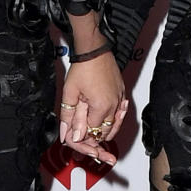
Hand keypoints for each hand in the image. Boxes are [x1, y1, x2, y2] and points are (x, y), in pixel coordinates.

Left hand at [58, 50, 127, 165]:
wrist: (94, 50)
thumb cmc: (83, 68)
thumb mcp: (70, 93)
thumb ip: (69, 116)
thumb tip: (68, 135)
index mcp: (101, 107)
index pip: (92, 133)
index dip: (82, 137)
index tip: (75, 138)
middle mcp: (114, 105)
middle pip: (106, 132)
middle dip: (94, 138)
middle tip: (85, 139)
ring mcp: (120, 99)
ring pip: (115, 125)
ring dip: (105, 131)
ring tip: (95, 135)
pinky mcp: (122, 93)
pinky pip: (121, 113)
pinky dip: (115, 120)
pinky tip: (109, 121)